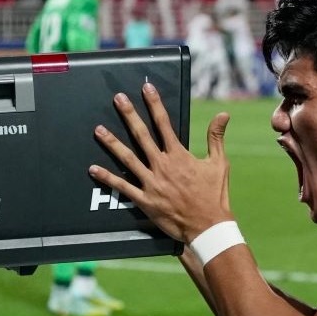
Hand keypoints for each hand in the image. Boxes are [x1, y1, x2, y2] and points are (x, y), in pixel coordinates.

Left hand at [88, 83, 232, 242]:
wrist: (207, 225)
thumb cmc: (214, 195)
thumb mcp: (219, 163)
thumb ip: (216, 138)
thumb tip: (222, 115)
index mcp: (179, 156)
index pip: (164, 124)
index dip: (155, 105)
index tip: (146, 89)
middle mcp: (162, 166)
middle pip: (141, 135)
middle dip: (129, 115)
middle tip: (118, 99)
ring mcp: (151, 182)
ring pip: (127, 158)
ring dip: (112, 143)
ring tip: (98, 130)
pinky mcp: (144, 200)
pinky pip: (121, 187)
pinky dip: (107, 178)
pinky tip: (93, 169)